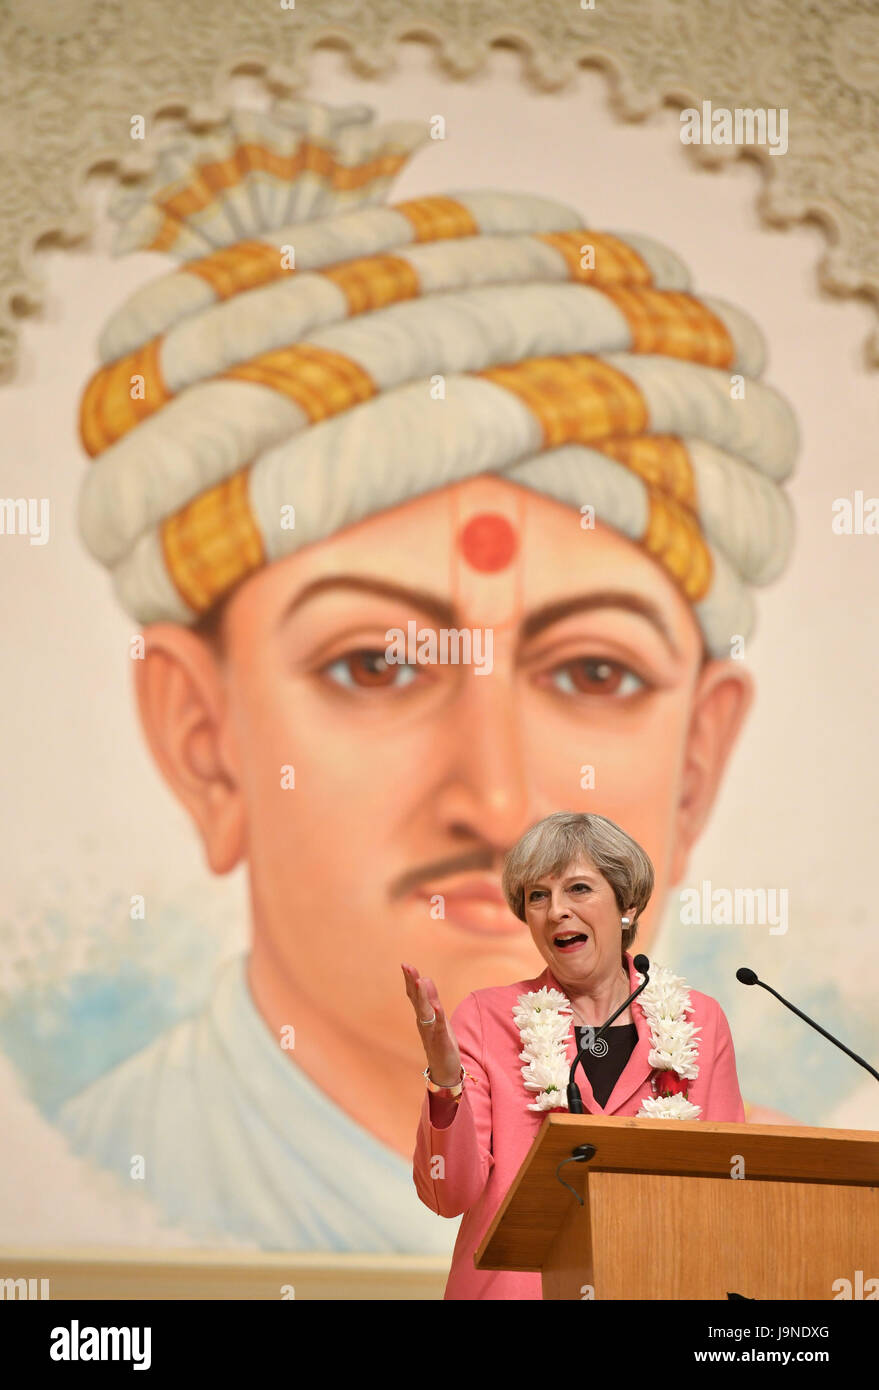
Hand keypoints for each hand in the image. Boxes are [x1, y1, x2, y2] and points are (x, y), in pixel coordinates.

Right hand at [401, 962, 461, 1087]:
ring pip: (426, 1011)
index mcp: (423, 1015)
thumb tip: (425, 978)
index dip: (410, 980)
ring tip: (420, 981)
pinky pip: (439, 1027)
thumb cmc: (440, 1041)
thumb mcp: (437, 1017)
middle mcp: (424, 1022)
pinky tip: (437, 1007)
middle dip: (413, 982)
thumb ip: (431, 999)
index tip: (405, 965)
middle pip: (417, 1000)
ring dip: (423, 996)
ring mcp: (431, 1031)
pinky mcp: (441, 1040)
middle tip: (407, 967)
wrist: (444, 1070)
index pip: (415, 995)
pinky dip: (437, 1017)